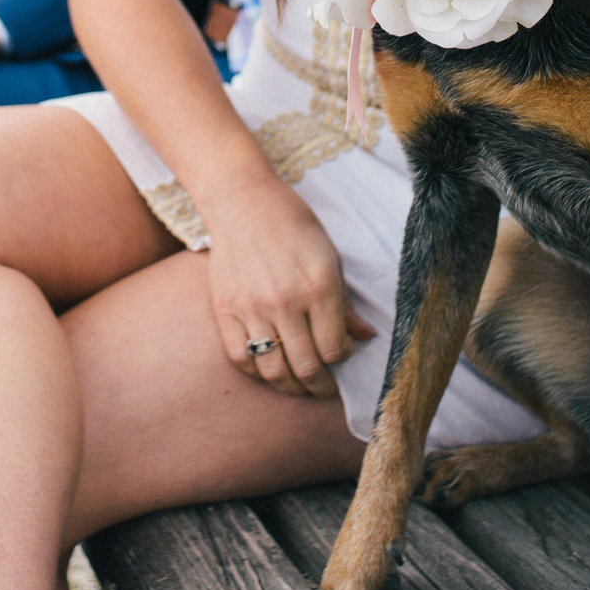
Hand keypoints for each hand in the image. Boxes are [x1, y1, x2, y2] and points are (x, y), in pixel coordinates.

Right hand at [202, 177, 376, 398]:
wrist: (243, 201)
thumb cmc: (293, 225)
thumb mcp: (329, 257)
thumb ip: (344, 302)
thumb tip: (364, 337)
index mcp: (318, 287)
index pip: (335, 349)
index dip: (342, 359)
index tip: (341, 354)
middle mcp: (286, 302)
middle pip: (307, 367)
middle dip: (321, 386)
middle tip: (324, 387)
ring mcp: (252, 308)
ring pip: (274, 371)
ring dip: (291, 387)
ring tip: (299, 384)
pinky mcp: (225, 310)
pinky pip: (241, 358)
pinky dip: (257, 372)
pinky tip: (268, 367)